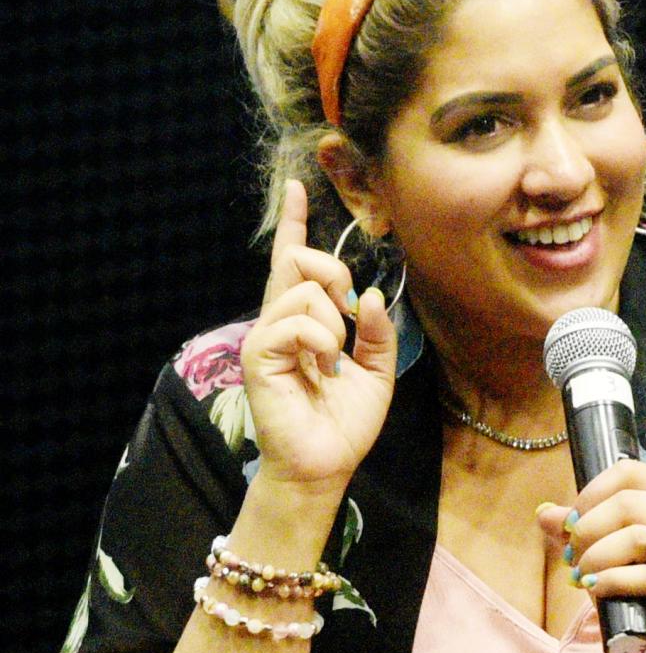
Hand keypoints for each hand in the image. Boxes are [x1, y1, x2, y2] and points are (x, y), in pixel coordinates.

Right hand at [241, 181, 396, 488]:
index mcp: (303, 321)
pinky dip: (322, 342)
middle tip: (348, 316)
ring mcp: (266, 336)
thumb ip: (378, 332)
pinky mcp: (260, 355)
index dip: (293, 224)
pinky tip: (323, 368)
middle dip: (333, 273)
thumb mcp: (377, 372)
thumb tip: (372, 295)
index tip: (296, 187)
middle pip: (299, 259)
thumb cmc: (344, 423)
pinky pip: (298, 323)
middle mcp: (279, 321)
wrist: (325, 465)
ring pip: (305, 290)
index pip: (293, 261)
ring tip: (332, 362)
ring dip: (335, 324)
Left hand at [538, 460, 645, 652]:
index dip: (591, 494)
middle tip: (572, 557)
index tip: (572, 523)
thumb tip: (544, 513)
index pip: (629, 473)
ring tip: (584, 576)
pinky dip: (612, 582)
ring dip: (596, 557)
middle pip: (629, 503)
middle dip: (588, 530)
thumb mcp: (604, 555)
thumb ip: (579, 531)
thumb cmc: (636, 594)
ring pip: (638, 536)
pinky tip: (597, 589)